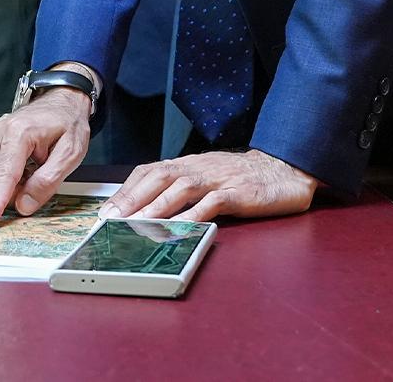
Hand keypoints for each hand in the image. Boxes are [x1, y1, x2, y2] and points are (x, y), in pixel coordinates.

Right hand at [0, 86, 90, 228]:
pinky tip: (7, 178)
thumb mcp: (70, 153)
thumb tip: (23, 206)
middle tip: (33, 183)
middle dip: (8, 197)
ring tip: (23, 176)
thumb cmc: (66, 125)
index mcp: (19, 134)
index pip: (3, 176)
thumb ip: (48, 181)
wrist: (58, 104)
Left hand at [100, 149, 319, 221]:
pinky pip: (214, 202)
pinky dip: (196, 214)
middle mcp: (200, 168)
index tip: (107, 210)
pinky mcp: (240, 193)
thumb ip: (181, 190)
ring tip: (140, 223)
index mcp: (189, 164)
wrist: (285, 170)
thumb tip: (147, 210)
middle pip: (160, 177)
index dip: (127, 190)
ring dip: (158, 206)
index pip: (150, 171)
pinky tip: (182, 227)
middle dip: (133, 198)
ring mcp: (219, 179)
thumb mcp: (207, 179)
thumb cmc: (242, 178)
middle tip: (113, 219)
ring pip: (182, 187)